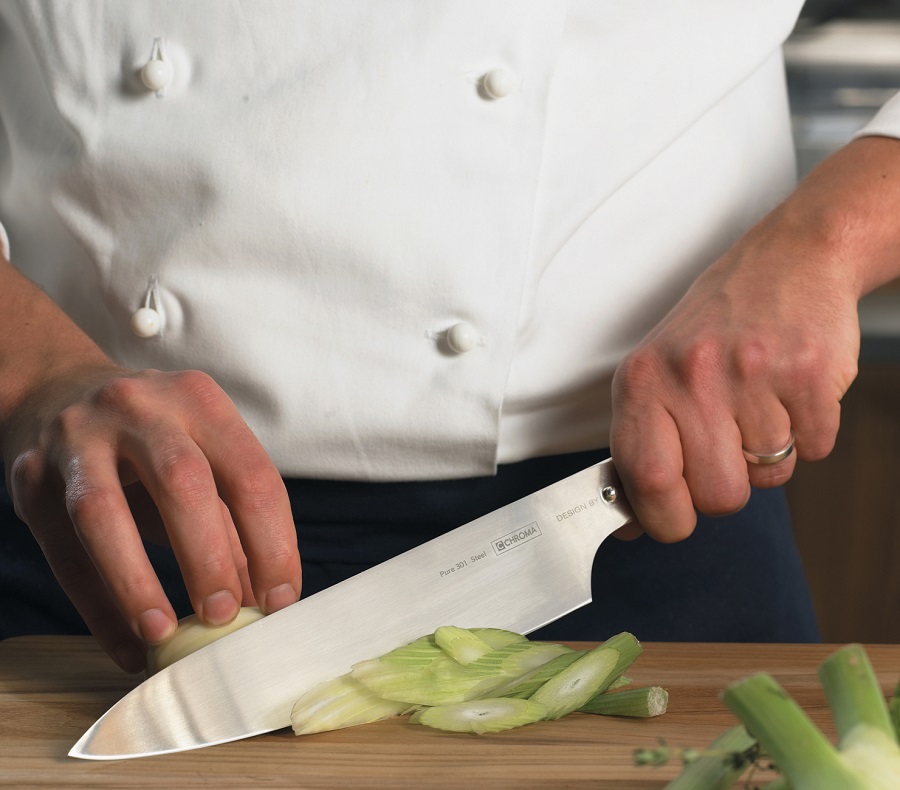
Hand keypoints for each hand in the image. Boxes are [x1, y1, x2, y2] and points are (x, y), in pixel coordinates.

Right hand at [2, 365, 300, 672]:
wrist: (57, 390)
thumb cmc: (151, 439)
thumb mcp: (201, 457)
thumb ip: (233, 522)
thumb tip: (263, 601)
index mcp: (199, 400)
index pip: (251, 473)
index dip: (272, 542)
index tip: (281, 600)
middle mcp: (140, 408)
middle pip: (182, 482)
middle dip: (209, 558)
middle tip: (225, 617)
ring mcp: (78, 437)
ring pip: (103, 512)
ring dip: (137, 582)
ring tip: (164, 634)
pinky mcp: (31, 476)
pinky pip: (63, 550)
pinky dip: (98, 607)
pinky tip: (128, 649)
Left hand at [609, 136, 899, 540]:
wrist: (789, 259)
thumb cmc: (714, 327)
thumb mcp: (655, 373)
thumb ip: (639, 445)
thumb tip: (627, 523)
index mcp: (642, 380)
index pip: (645, 478)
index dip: (663, 518)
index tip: (673, 521)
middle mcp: (691, 374)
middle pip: (717, 495)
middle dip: (727, 488)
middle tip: (728, 445)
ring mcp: (752, 373)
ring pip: (770, 478)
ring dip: (770, 456)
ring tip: (759, 403)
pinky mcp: (808, 374)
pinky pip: (816, 450)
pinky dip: (809, 435)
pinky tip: (790, 393)